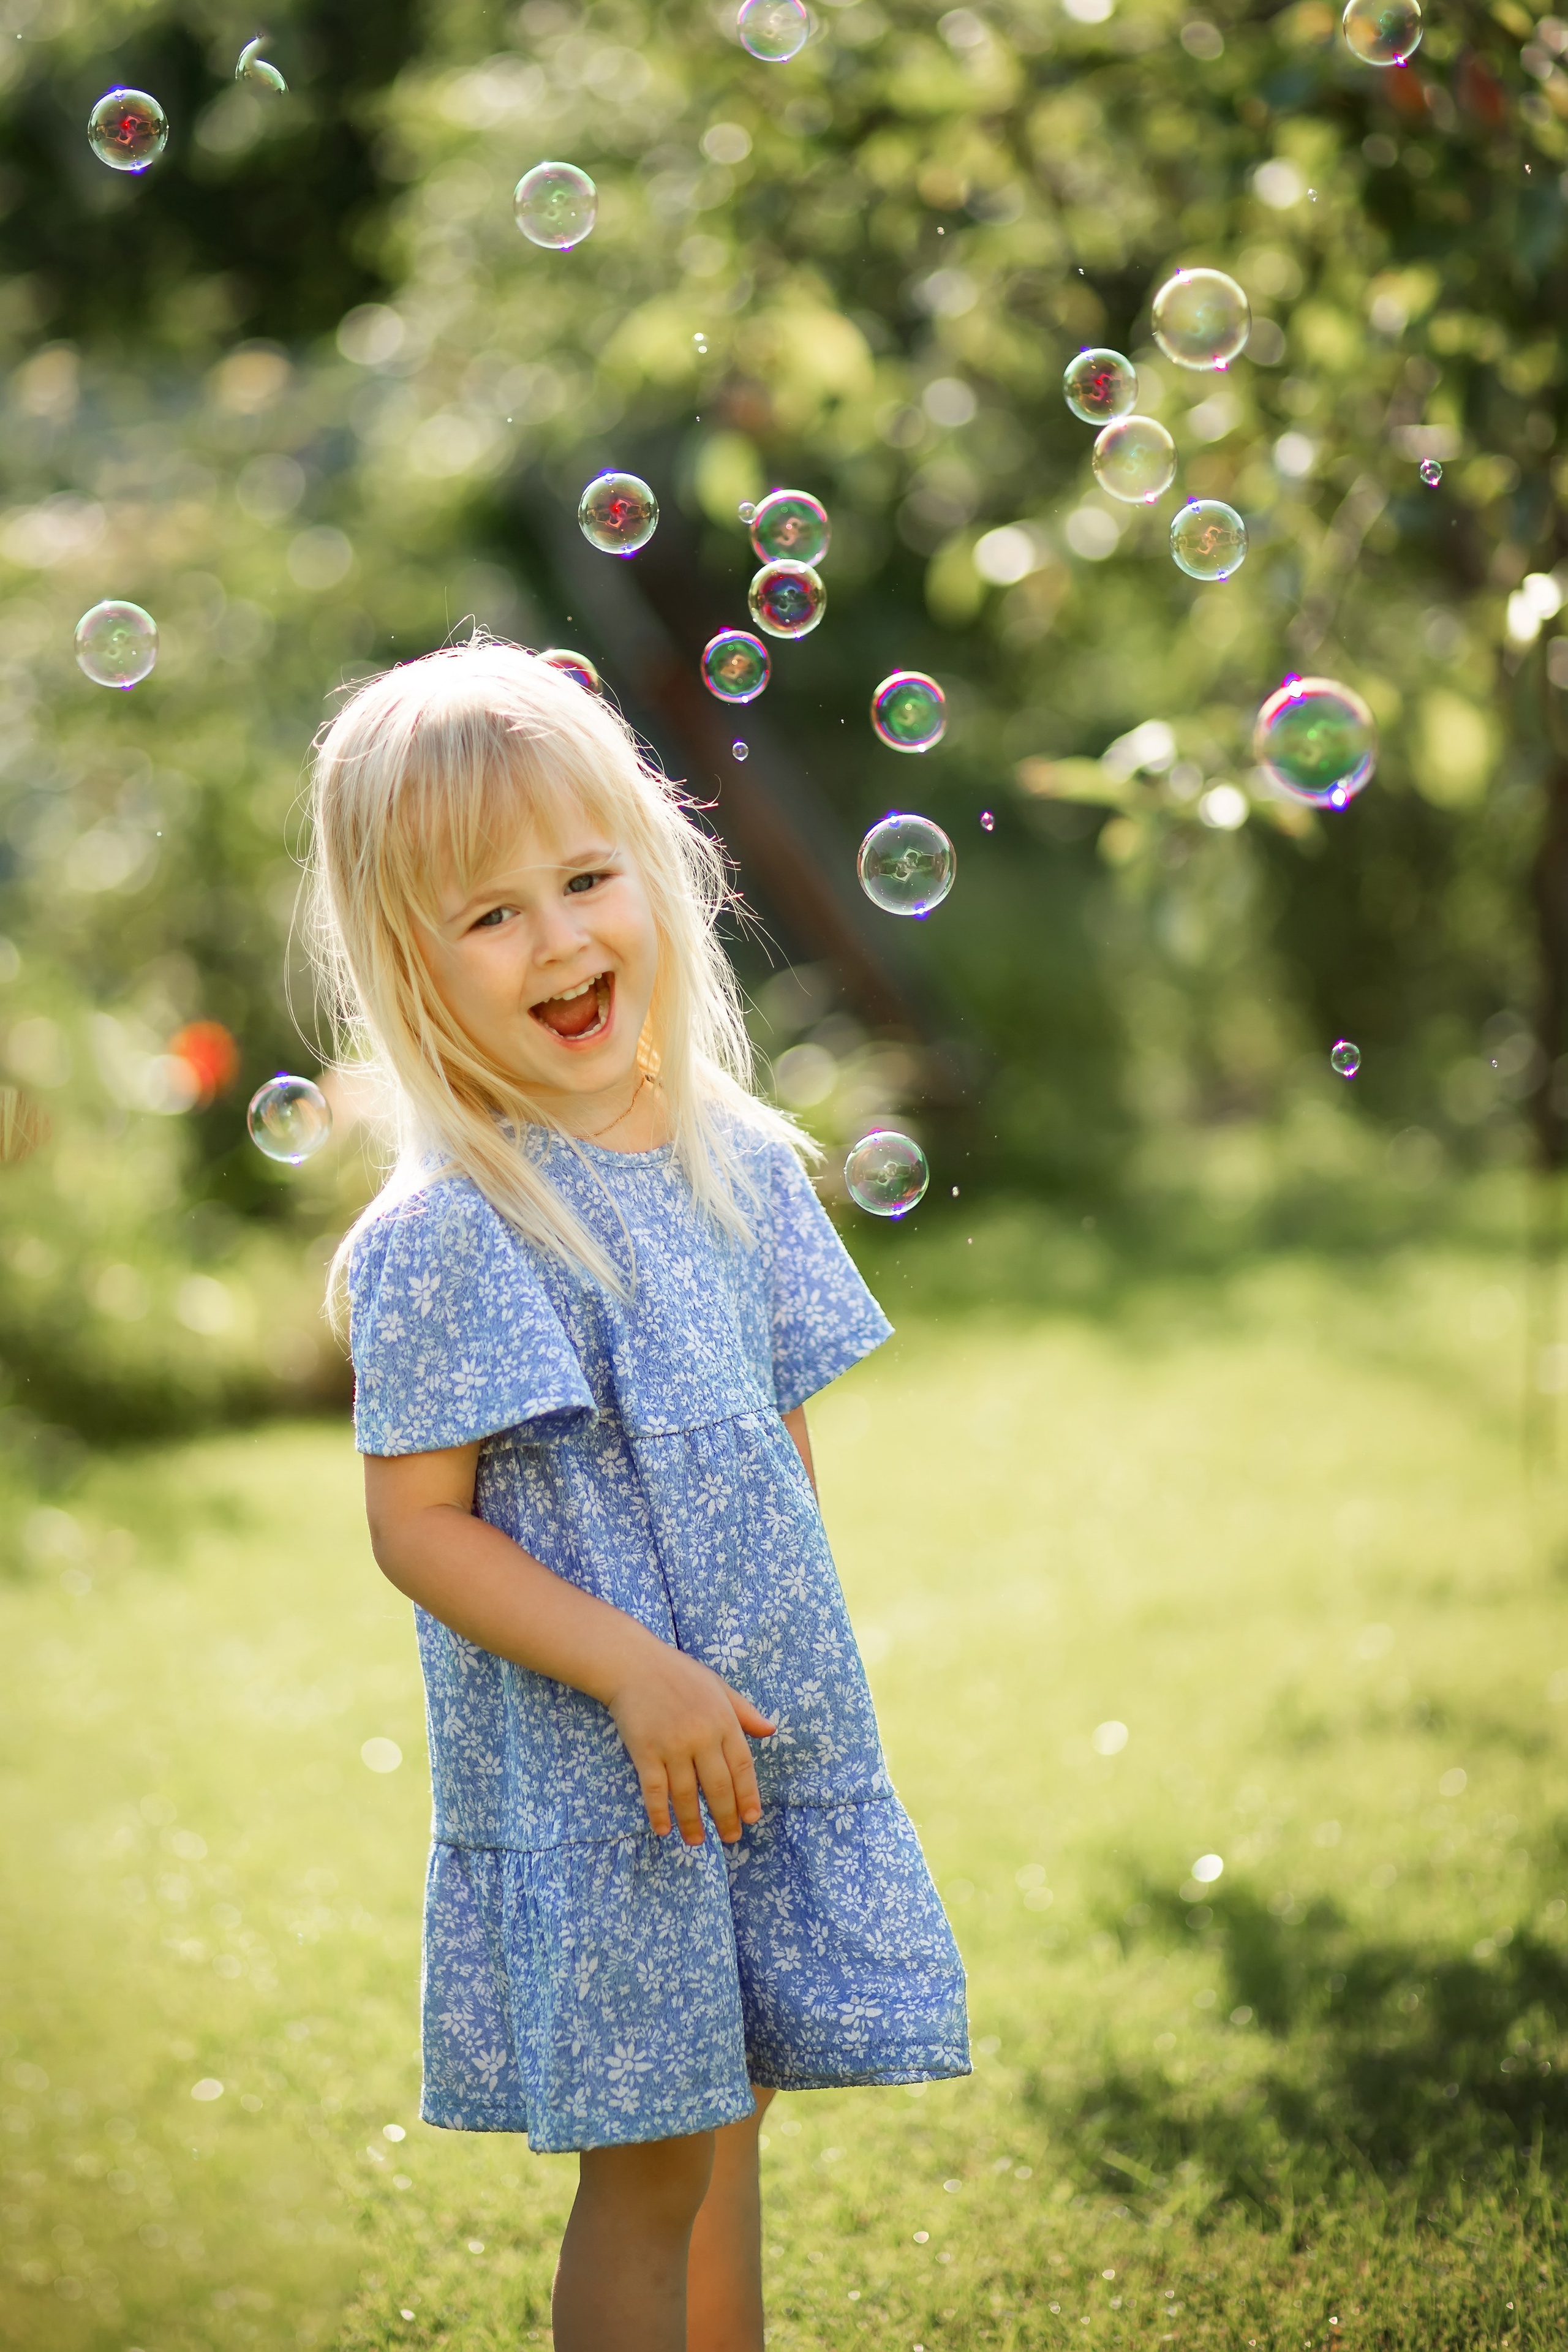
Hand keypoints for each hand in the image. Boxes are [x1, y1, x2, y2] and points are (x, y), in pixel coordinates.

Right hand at [606, 1643, 774, 1845]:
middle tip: (731, 1839)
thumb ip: (744, 1711)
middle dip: (726, 1817)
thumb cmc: (678, 1674)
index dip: (748, 1795)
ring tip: (697, 1842)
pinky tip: (664, 1830)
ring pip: (686, 1794)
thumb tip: (771, 1730)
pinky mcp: (644, 1751)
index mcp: (722, 1720)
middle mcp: (701, 1736)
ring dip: (692, 1822)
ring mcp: (672, 1746)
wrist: (633, 1664)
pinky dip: (659, 1812)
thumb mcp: (718, 1686)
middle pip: (718, 1787)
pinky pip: (655, 1790)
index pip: (742, 1766)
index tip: (752, 1818)